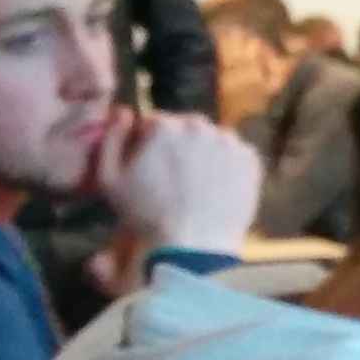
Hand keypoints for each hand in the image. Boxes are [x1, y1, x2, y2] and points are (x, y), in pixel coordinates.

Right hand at [95, 109, 260, 258]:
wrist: (193, 246)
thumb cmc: (146, 217)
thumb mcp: (110, 179)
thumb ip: (111, 139)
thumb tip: (123, 112)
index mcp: (164, 125)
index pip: (155, 123)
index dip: (150, 144)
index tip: (151, 167)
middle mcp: (199, 124)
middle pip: (186, 128)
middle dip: (179, 146)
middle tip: (176, 179)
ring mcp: (229, 141)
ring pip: (212, 140)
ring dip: (205, 154)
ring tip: (198, 186)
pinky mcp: (250, 159)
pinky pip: (235, 155)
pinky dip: (228, 166)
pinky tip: (217, 189)